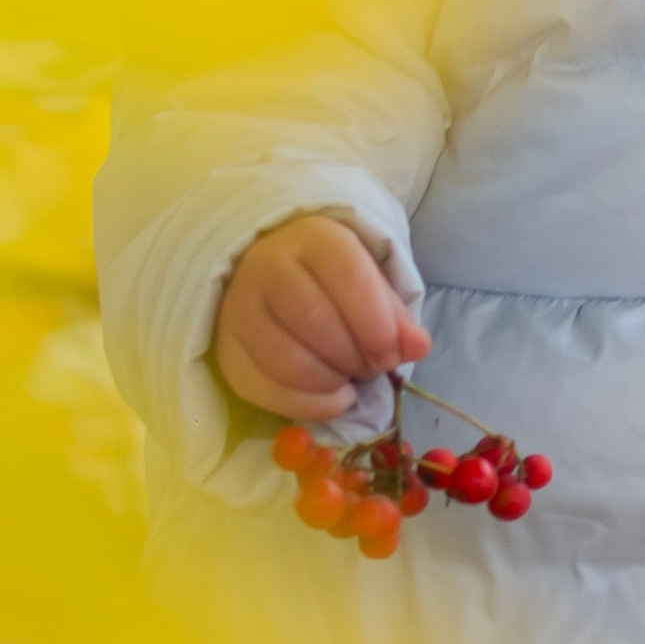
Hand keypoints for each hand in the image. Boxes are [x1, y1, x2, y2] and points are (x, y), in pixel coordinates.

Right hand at [212, 213, 429, 420]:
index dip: (376, 323)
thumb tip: (418, 346)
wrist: (276, 278)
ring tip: (349, 379)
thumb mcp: (372, 284)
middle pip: (314, 320)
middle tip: (371, 366)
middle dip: (354, 356)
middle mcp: (267, 266)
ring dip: (330, 382)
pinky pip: (263, 388)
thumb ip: (396, 315)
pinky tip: (331, 397)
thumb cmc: (334, 283)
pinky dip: (307, 404)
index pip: (347, 274)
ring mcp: (238, 308)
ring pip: (286, 360)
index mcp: (314, 239)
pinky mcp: (226, 349)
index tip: (391, 352)